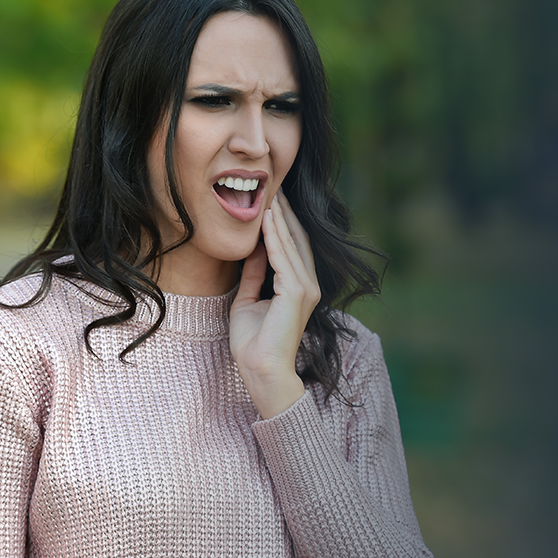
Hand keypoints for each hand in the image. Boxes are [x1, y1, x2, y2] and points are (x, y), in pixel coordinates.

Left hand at [231, 191, 319, 417]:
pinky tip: (266, 218)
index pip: (292, 248)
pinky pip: (284, 257)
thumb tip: (252, 251)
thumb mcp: (249, 300)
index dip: (282, 224)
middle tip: (273, 187)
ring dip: (279, 218)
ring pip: (291, 244)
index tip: (270, 201)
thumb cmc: (254, 344)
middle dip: (284, 214)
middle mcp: (309, 285)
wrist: (262, 370)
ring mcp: (306, 288)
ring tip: (269, 195)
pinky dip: (274, 236)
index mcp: (300, 288)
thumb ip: (254, 276)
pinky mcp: (298, 292)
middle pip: (297, 240)